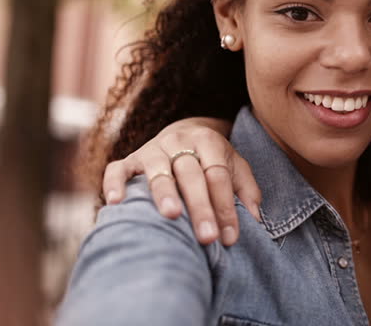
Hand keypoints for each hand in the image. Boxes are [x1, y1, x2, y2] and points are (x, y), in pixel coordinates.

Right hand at [102, 117, 261, 245]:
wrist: (183, 133)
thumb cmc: (212, 161)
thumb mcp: (236, 168)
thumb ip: (247, 191)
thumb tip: (256, 220)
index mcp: (208, 141)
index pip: (218, 175)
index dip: (225, 206)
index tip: (230, 237)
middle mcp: (179, 140)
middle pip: (191, 174)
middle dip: (201, 206)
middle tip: (207, 236)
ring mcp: (153, 148)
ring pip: (158, 170)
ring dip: (164, 193)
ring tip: (171, 216)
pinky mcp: (130, 158)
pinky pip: (117, 169)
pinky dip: (114, 183)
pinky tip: (116, 203)